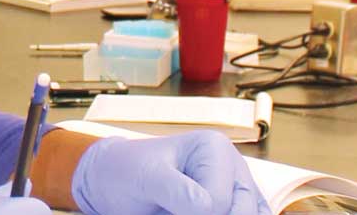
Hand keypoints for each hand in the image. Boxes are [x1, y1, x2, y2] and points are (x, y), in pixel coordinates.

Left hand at [70, 131, 271, 214]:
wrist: (117, 181)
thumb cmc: (128, 172)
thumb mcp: (145, 177)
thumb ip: (174, 189)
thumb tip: (207, 206)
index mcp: (215, 148)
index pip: (217, 201)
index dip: (187, 213)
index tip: (161, 204)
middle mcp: (234, 167)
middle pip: (238, 213)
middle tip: (167, 208)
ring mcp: (240, 188)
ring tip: (174, 208)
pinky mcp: (239, 206)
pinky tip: (184, 210)